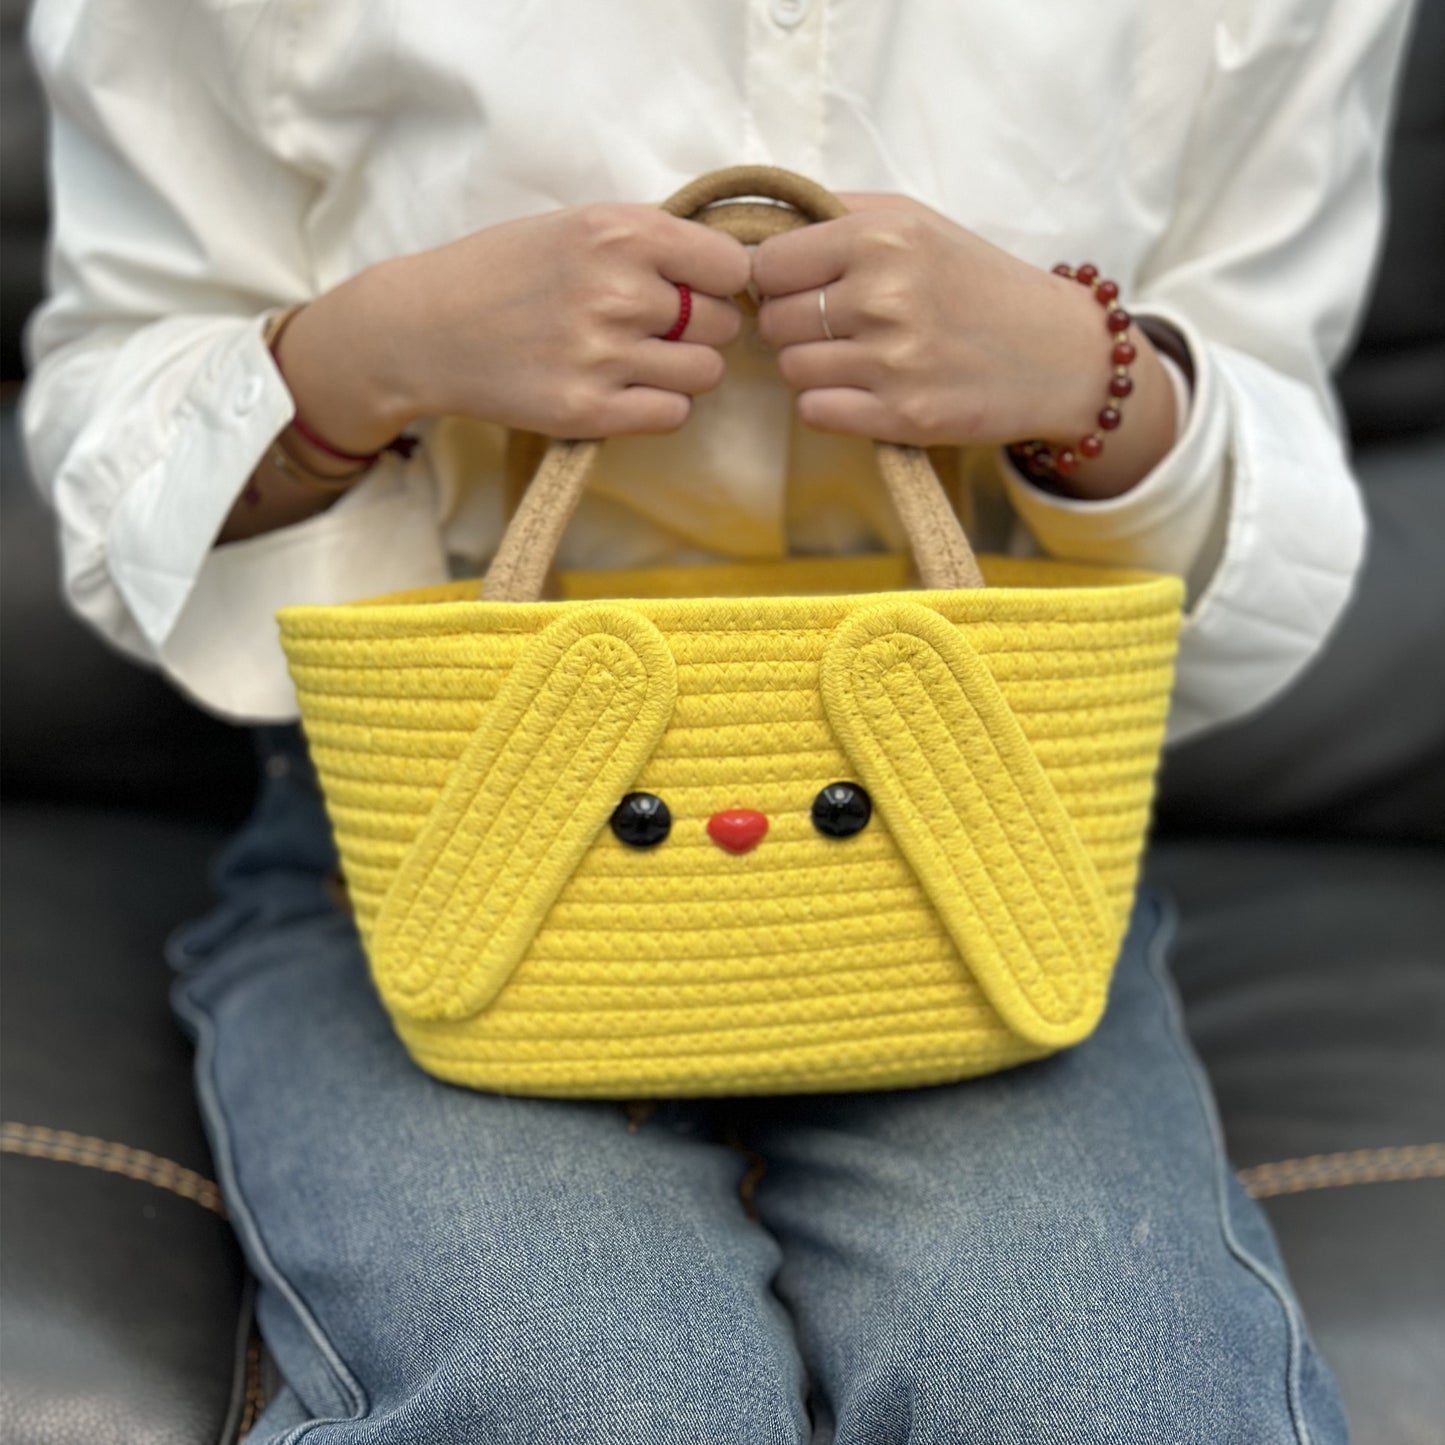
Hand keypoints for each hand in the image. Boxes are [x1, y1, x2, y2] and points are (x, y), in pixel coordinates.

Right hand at [278, 203, 751, 449]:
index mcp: (620, 232)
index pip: (732, 267)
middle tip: (656, 328)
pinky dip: (661, 406)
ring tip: (639, 359)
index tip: (696, 289)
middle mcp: (617, 291)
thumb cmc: (505, 271)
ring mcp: (603, 355)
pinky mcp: (588, 410)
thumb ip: (650, 240)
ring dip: (684, 370)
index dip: (719, 282)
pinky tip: (627, 390)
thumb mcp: (577, 225)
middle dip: (700, 327)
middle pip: (723, 324)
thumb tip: (732, 270)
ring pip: (706, 372)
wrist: (424, 329)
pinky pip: (674, 415)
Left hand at [751, 194, 1174, 497]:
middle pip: (774, 321)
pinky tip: (864, 389)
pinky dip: (829, 404)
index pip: (769, 264)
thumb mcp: (917, 222)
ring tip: (858, 356)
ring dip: (812, 367)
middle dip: (794, 326)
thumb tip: (758, 229)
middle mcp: (884, 296)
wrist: (1057, 354)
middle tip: (837, 327)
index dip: (776, 279)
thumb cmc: (976, 282)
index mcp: (882, 237)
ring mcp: (893, 361)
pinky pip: (814, 411)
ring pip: (791, 369)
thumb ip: (838, 215)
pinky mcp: (901, 416)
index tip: (800, 287)